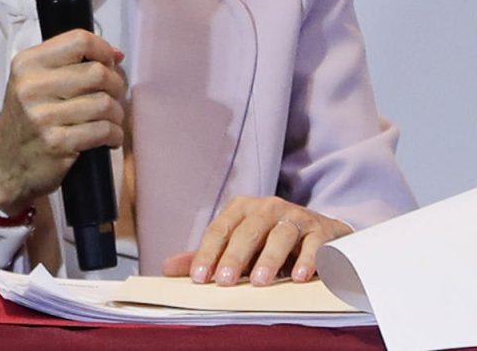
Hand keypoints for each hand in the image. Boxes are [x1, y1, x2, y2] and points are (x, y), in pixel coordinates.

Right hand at [0, 30, 125, 214]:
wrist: (5, 164)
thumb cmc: (26, 120)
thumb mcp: (35, 83)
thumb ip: (71, 64)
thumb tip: (117, 54)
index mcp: (27, 63)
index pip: (79, 40)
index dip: (103, 51)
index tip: (108, 64)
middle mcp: (31, 86)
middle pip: (98, 72)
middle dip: (115, 86)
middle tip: (112, 97)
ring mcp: (43, 115)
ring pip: (104, 103)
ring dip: (116, 114)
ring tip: (109, 120)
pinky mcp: (57, 142)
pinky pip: (103, 130)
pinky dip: (114, 134)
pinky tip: (108, 137)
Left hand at [162, 196, 349, 285]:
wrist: (322, 234)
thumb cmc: (271, 241)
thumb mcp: (238, 246)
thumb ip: (207, 256)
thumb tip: (167, 268)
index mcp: (241, 208)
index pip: (219, 230)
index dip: (207, 253)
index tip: (199, 277)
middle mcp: (267, 207)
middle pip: (247, 232)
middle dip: (234, 257)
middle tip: (223, 282)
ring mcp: (296, 216)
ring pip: (280, 235)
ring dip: (269, 258)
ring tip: (259, 281)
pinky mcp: (322, 230)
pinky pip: (314, 244)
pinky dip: (308, 259)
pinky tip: (300, 276)